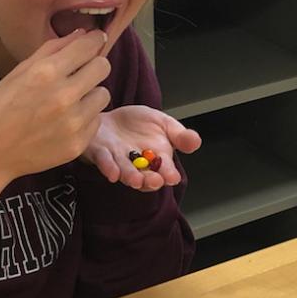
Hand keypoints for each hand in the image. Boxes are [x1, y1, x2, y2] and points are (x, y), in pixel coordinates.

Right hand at [0, 29, 112, 211]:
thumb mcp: (18, 72)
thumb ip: (52, 49)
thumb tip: (82, 33)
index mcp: (46, 73)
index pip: (89, 46)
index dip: (94, 41)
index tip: (94, 42)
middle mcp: (64, 96)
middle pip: (103, 67)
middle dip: (94, 65)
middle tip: (81, 72)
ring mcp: (73, 122)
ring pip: (104, 94)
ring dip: (91, 94)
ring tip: (70, 100)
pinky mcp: (78, 144)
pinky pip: (96, 120)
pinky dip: (85, 118)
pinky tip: (65, 121)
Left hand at [84, 105, 200, 191]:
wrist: (111, 116)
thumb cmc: (137, 124)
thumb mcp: (164, 123)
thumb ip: (179, 135)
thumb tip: (196, 141)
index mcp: (156, 158)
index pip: (165, 170)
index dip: (168, 174)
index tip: (173, 177)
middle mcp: (137, 164)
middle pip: (144, 176)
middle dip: (150, 180)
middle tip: (155, 181)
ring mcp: (118, 160)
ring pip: (124, 171)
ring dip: (130, 177)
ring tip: (135, 180)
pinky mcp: (99, 153)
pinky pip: (104, 161)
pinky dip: (108, 167)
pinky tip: (113, 172)